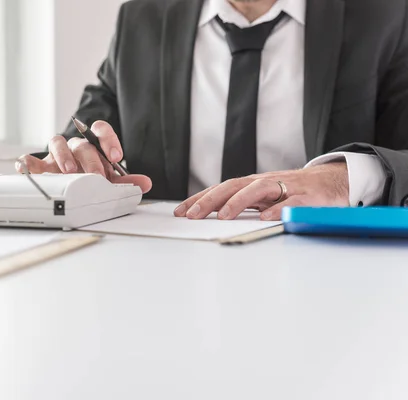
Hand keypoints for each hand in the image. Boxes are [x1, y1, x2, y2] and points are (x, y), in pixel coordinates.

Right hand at [16, 120, 152, 193]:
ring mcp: (55, 155)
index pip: (100, 129)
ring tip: (71, 172)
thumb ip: (126, 182)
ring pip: (56, 142)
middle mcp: (74, 147)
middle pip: (82, 143)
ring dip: (64, 155)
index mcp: (93, 146)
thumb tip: (145, 183)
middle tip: (97, 176)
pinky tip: (28, 170)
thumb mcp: (109, 181)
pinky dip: (27, 163)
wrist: (70, 186)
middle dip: (91, 159)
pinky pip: (29, 160)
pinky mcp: (38, 166)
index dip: (108, 139)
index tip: (116, 156)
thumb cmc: (90, 180)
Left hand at [174, 163, 349, 220]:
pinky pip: (292, 202)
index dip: (199, 199)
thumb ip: (243, 205)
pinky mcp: (308, 197)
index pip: (220, 189)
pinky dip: (278, 208)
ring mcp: (286, 187)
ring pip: (259, 189)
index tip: (180, 212)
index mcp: (252, 185)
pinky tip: (265, 218)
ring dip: (238, 202)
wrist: (335, 181)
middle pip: (233, 186)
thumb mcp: (264, 198)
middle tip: (192, 216)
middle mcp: (265, 183)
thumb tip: (212, 216)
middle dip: (210, 201)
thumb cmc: (294, 192)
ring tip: (223, 216)